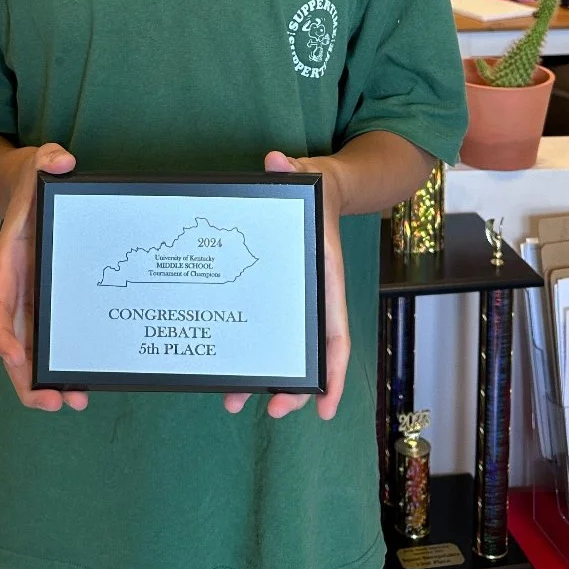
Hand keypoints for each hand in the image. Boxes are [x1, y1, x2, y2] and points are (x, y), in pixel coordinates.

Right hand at [0, 142, 86, 411]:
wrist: (30, 184)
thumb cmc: (34, 180)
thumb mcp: (41, 163)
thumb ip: (49, 159)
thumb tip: (60, 160)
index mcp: (11, 260)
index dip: (4, 332)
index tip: (15, 356)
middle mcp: (19, 285)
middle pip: (13, 341)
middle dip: (26, 377)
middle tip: (50, 403)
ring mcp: (34, 296)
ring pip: (31, 348)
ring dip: (44, 380)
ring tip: (71, 402)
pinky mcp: (51, 299)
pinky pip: (50, 337)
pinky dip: (60, 362)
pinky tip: (80, 382)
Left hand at [223, 149, 349, 421]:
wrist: (322, 186)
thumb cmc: (316, 187)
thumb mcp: (307, 175)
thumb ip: (292, 168)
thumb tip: (276, 158)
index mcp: (325, 277)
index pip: (336, 332)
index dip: (334, 373)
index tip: (323, 406)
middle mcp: (313, 295)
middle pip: (308, 354)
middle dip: (292, 386)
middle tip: (269, 410)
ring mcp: (293, 298)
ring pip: (282, 349)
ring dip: (263, 379)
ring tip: (233, 403)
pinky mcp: (273, 293)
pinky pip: (266, 332)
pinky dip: (253, 357)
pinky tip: (232, 377)